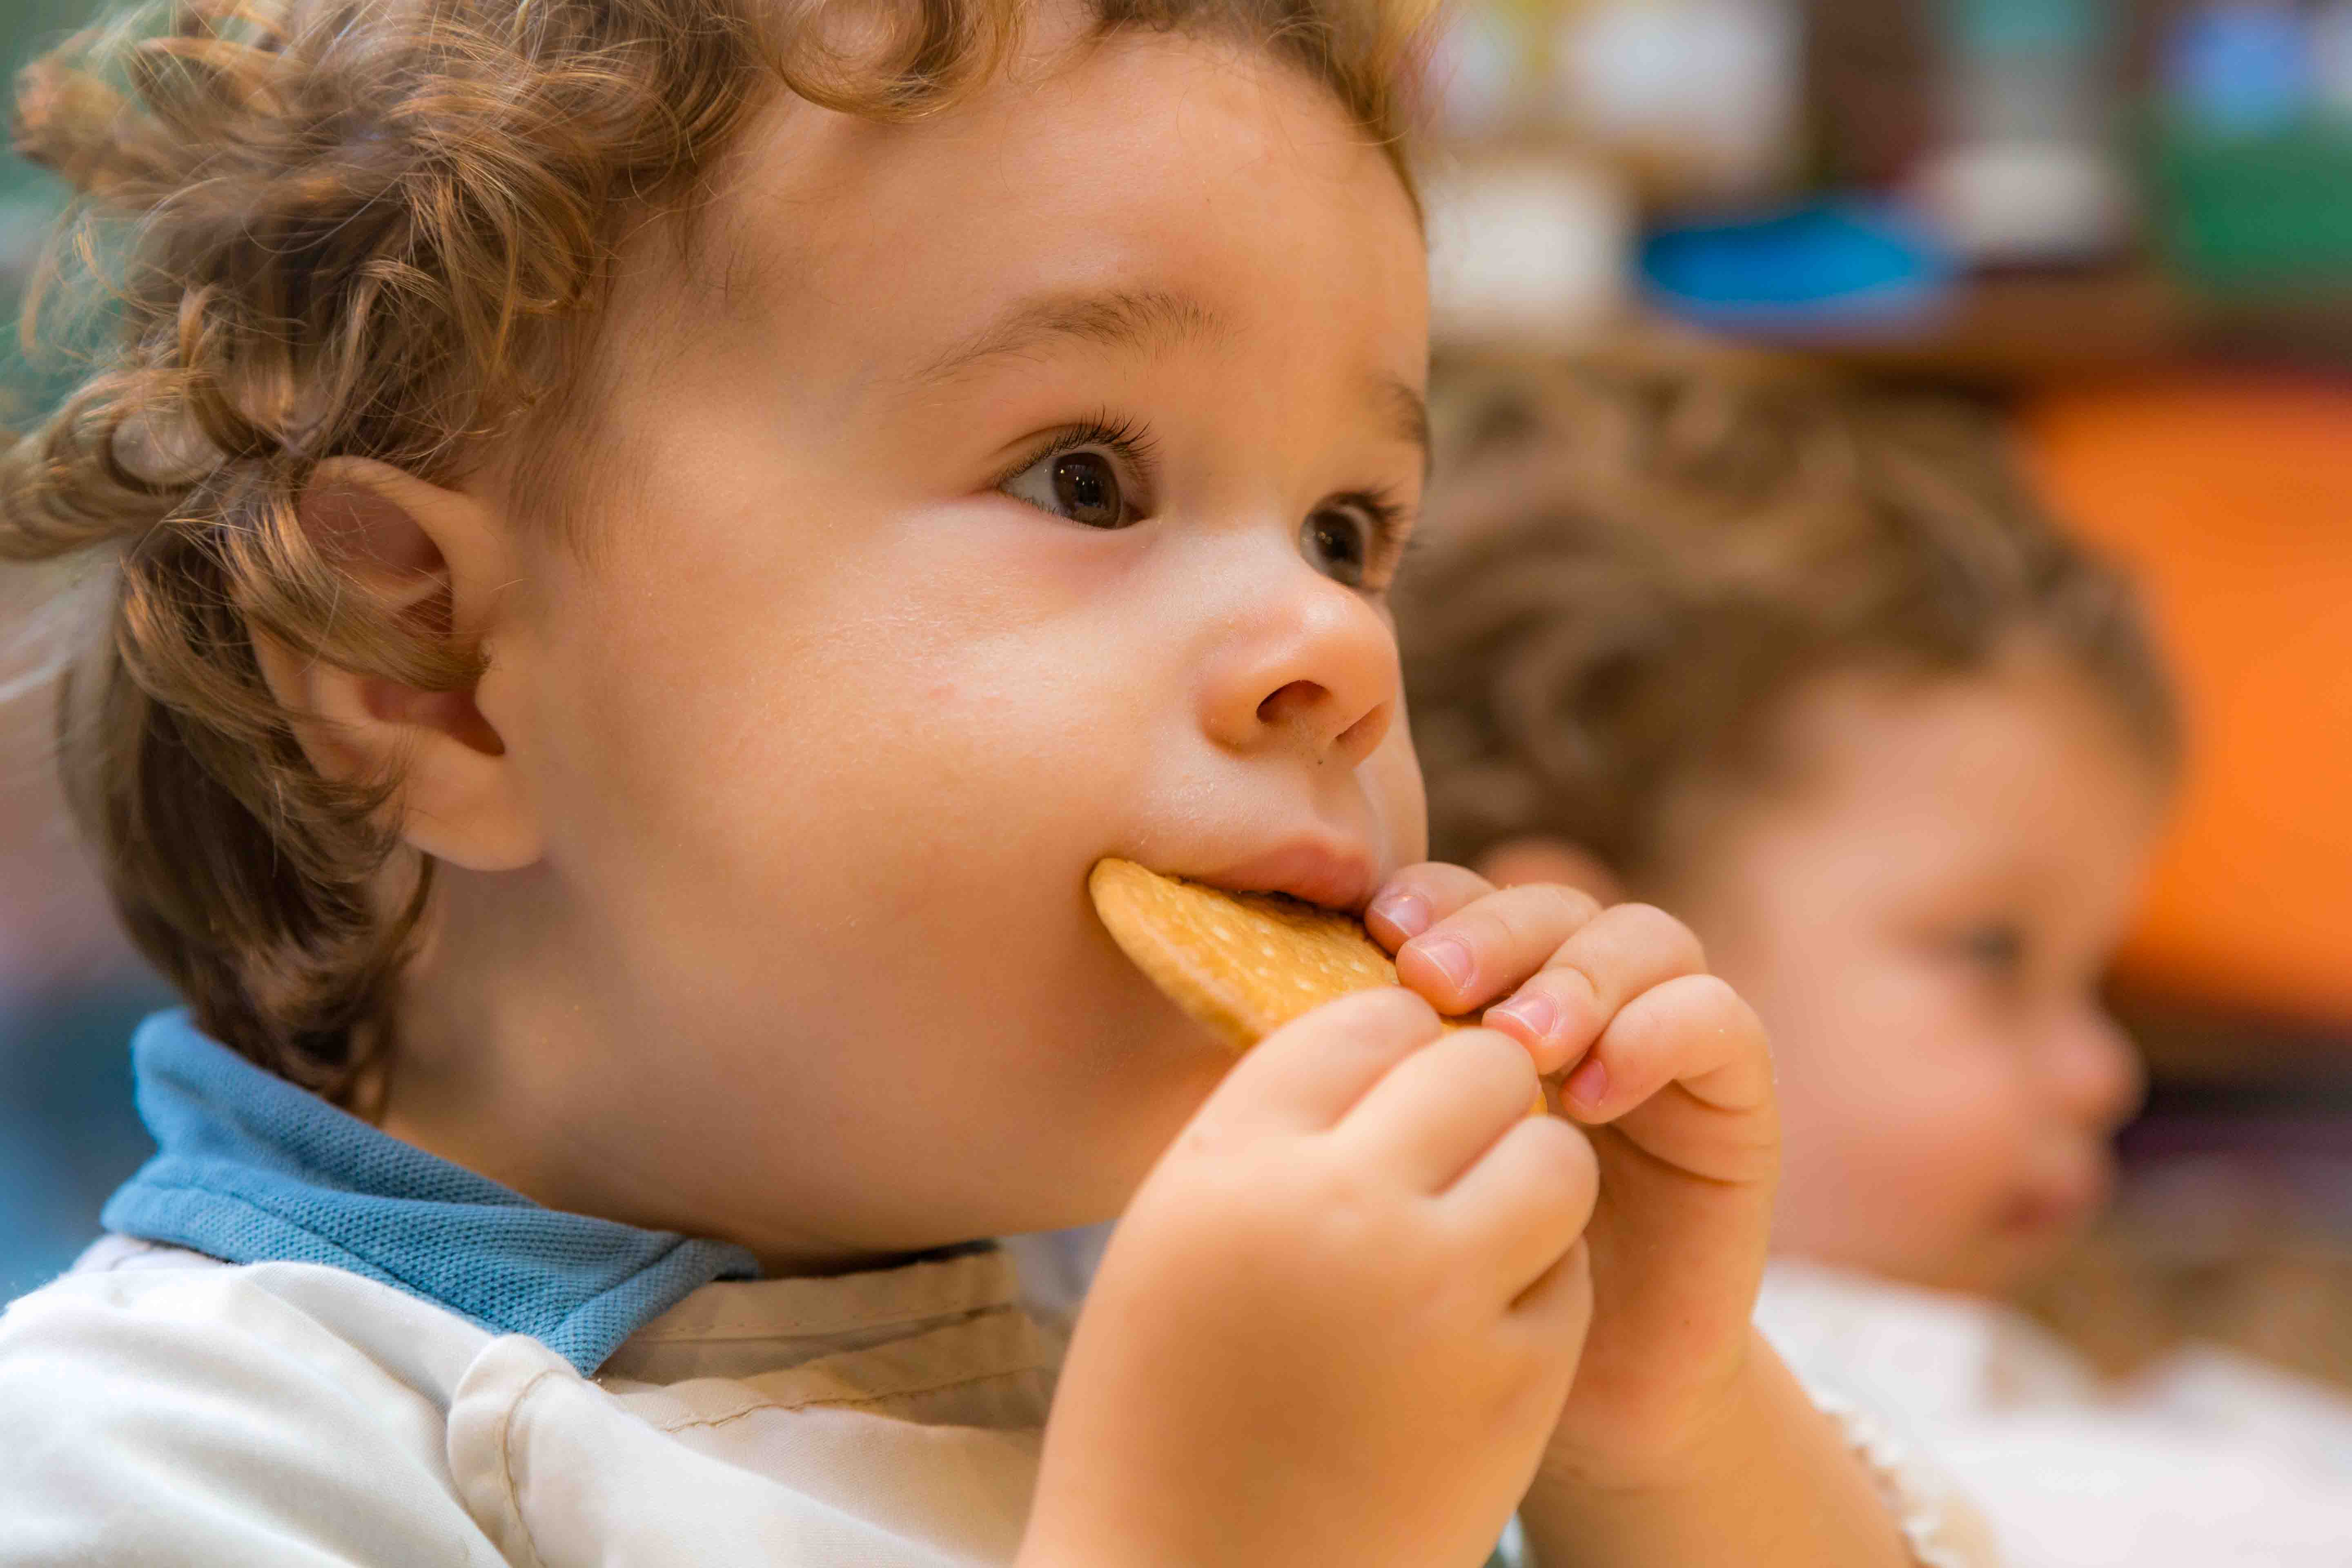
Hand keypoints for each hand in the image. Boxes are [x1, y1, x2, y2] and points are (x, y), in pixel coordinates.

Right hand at [1023, 988, 1597, 1567]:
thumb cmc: (1161, 1412)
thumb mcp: (1176, 1238)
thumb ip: (1270, 1135)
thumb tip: (1384, 1041)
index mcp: (1233, 1164)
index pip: (1362, 1018)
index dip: (1391, 1039)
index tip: (1390, 1079)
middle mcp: (1337, 1208)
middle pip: (1475, 1064)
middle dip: (1480, 1089)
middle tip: (1455, 1139)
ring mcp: (1436, 1295)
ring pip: (1553, 1156)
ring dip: (1528, 1173)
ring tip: (1478, 1223)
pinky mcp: (1514, 1382)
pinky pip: (1569, 1271)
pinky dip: (1538, 1280)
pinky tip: (1477, 1326)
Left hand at [1364, 866, 1778, 1490]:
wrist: (1582, 1390)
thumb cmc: (1465, 1275)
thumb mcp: (1406, 1162)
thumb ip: (1368, 1076)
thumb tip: (1264, 992)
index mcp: (1495, 996)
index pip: (1471, 900)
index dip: (1431, 896)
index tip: (1377, 933)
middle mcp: (1585, 1001)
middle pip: (1552, 904)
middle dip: (1493, 930)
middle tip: (1433, 981)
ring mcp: (1666, 1041)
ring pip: (1645, 938)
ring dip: (1575, 978)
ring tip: (1517, 1044)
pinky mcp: (1735, 1099)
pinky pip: (1719, 1021)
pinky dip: (1658, 1032)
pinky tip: (1592, 1091)